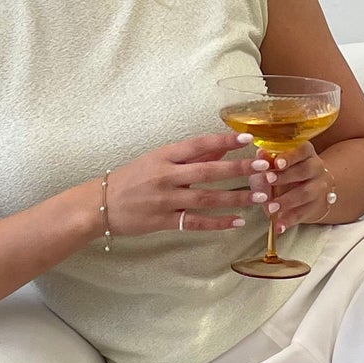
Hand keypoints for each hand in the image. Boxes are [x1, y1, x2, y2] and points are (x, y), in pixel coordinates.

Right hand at [104, 131, 257, 237]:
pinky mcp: (163, 221)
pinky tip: (237, 222)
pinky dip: (218, 223)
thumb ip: (189, 156)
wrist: (99, 204)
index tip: (248, 140)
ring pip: (206, 198)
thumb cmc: (130, 178)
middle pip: (208, 171)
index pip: (199, 144)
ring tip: (260, 197)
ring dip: (235, 198)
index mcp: (164, 156)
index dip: (224, 142)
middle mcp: (166, 176)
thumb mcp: (157, 159)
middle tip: (264, 168)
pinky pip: (195, 223)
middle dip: (238, 170)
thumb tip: (221, 149)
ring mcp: (165, 200)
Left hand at [255, 139, 339, 236]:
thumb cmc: (283, 174)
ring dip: (287, 200)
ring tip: (270, 207)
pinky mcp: (316, 207)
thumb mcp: (272, 165)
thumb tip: (260, 153)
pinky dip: (289, 221)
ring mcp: (319, 188)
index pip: (302, 150)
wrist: (305, 193)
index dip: (290, 156)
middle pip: (305, 170)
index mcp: (306, 153)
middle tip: (268, 180)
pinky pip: (303, 214)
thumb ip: (266, 161)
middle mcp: (316, 168)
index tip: (276, 162)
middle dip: (286, 176)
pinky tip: (278, 227)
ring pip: (306, 193)